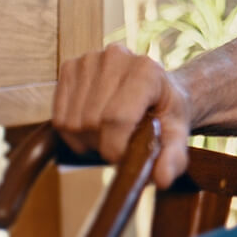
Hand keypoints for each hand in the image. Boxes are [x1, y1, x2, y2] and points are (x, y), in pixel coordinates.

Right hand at [53, 44, 191, 187]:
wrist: (156, 89)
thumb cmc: (166, 112)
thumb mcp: (177, 134)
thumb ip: (174, 157)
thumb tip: (162, 179)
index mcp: (146, 70)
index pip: (116, 118)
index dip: (116, 148)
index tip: (126, 155)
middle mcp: (116, 57)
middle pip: (91, 123)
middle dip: (104, 144)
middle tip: (122, 141)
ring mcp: (90, 59)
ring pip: (72, 123)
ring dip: (87, 140)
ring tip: (110, 131)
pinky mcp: (70, 67)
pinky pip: (58, 117)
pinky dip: (73, 133)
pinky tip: (94, 125)